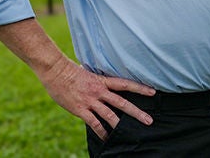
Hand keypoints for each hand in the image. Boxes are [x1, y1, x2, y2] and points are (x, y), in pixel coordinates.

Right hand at [37, 56, 154, 140]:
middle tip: (149, 120)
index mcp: (103, 81)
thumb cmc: (72, 71)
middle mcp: (100, 91)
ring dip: (120, 125)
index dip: (140, 88)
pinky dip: (101, 131)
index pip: (126, 84)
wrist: (56, 72)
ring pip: (110, 115)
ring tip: (130, 133)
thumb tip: (105, 78)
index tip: (153, 92)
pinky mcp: (81, 109)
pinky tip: (107, 138)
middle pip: (122, 103)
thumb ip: (99, 78)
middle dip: (137, 112)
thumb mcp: (90, 71)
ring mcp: (91, 101)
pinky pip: (94, 123)